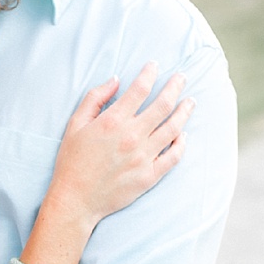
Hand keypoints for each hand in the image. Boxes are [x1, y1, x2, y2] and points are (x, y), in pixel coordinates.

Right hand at [47, 62, 193, 225]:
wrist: (76, 198)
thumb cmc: (73, 160)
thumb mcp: (75, 124)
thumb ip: (95, 98)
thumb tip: (116, 80)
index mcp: (113, 121)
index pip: (139, 89)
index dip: (149, 73)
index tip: (154, 65)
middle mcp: (132, 137)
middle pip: (163, 105)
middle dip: (175, 87)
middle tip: (182, 78)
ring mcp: (143, 157)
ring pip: (173, 128)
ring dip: (184, 111)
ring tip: (190, 102)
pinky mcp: (149, 176)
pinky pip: (173, 157)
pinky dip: (181, 144)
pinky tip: (184, 134)